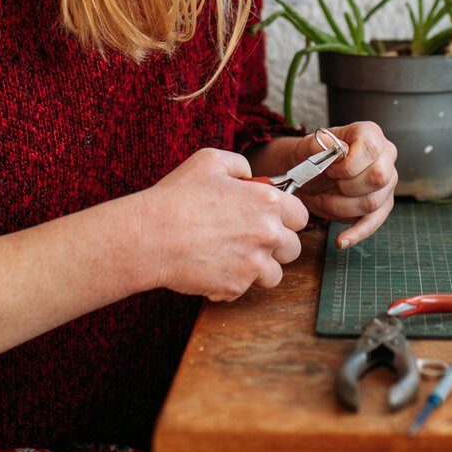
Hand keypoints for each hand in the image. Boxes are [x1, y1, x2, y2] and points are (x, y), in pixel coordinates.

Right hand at [136, 148, 308, 301]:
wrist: (151, 236)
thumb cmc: (177, 196)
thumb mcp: (210, 161)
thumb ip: (240, 166)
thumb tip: (251, 177)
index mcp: (266, 202)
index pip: (301, 216)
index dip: (287, 218)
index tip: (273, 220)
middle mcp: (267, 234)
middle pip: (293, 249)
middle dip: (276, 246)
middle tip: (251, 240)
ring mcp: (253, 264)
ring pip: (274, 275)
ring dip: (258, 269)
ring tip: (232, 257)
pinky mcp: (236, 287)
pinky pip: (245, 290)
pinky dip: (232, 283)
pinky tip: (212, 268)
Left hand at [291, 122, 396, 249]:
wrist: (307, 175)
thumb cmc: (310, 157)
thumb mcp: (306, 146)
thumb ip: (318, 144)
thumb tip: (334, 147)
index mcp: (370, 134)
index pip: (370, 149)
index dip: (347, 164)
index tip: (330, 169)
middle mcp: (386, 156)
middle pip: (379, 177)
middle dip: (346, 186)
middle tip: (330, 182)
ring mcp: (387, 182)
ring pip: (372, 202)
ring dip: (341, 206)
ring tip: (325, 199)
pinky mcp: (382, 206)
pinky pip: (373, 223)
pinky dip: (356, 234)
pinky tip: (341, 241)